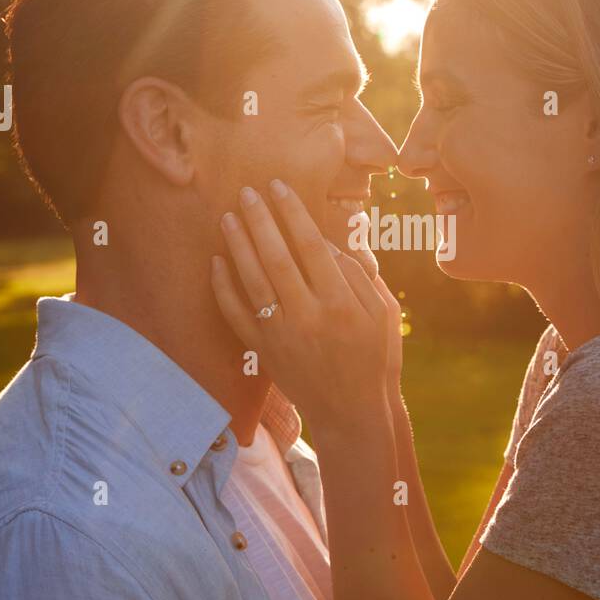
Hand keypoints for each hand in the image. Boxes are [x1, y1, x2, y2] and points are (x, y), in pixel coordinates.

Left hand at [211, 180, 392, 432]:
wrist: (351, 412)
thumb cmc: (373, 357)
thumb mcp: (383, 313)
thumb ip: (357, 274)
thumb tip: (325, 241)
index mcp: (342, 303)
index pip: (311, 245)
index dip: (292, 212)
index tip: (279, 187)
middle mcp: (309, 317)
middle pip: (277, 257)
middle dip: (260, 220)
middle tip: (246, 191)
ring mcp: (282, 335)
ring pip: (252, 281)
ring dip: (238, 245)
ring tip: (228, 216)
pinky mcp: (264, 352)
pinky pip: (236, 315)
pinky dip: (223, 288)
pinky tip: (216, 261)